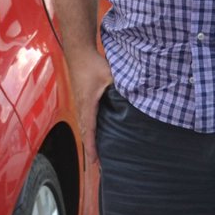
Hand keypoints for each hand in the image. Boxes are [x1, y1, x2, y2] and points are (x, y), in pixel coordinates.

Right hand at [66, 48, 113, 168]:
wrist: (78, 50)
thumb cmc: (92, 63)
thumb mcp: (110, 76)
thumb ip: (121, 88)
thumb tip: (136, 97)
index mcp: (88, 105)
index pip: (89, 131)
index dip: (92, 147)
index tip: (94, 162)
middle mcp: (81, 106)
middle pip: (84, 132)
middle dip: (89, 148)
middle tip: (95, 164)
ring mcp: (80, 101)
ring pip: (83, 125)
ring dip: (88, 139)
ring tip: (94, 153)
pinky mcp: (82, 97)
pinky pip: (84, 118)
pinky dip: (87, 129)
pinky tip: (93, 130)